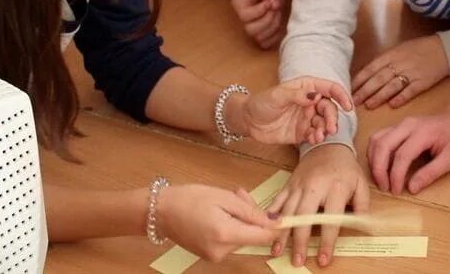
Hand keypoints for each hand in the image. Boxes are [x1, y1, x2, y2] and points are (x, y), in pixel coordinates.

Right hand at [156, 184, 278, 262]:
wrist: (160, 211)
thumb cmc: (190, 198)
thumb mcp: (224, 198)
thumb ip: (251, 212)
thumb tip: (275, 222)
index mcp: (227, 235)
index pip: (263, 237)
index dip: (278, 227)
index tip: (289, 216)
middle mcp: (222, 251)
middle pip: (253, 234)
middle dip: (252, 214)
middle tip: (239, 194)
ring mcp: (215, 256)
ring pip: (242, 235)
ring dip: (241, 217)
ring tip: (226, 200)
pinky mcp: (211, 255)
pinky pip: (231, 238)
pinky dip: (231, 224)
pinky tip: (219, 211)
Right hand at [231, 0, 285, 48]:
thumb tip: (273, 5)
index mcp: (238, 4)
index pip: (245, 16)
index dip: (261, 10)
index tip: (271, 1)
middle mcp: (241, 20)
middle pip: (251, 30)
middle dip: (268, 20)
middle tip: (276, 8)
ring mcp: (250, 29)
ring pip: (259, 38)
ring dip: (273, 27)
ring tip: (278, 14)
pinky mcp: (260, 35)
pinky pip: (266, 44)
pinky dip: (275, 36)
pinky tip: (279, 24)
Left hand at [242, 77, 353, 144]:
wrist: (248, 121)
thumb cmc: (261, 103)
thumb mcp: (277, 95)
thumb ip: (297, 95)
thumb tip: (316, 95)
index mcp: (307, 87)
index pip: (329, 88)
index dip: (341, 95)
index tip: (348, 105)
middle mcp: (310, 101)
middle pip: (329, 108)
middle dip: (332, 118)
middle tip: (331, 128)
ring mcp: (307, 117)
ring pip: (324, 122)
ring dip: (325, 129)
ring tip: (320, 136)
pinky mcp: (302, 132)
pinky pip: (315, 134)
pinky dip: (317, 137)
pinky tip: (313, 140)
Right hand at [267, 145, 369, 267]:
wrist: (329, 145)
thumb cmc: (346, 168)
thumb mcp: (361, 183)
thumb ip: (362, 206)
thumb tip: (362, 227)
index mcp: (337, 188)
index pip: (331, 220)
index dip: (327, 242)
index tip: (323, 259)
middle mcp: (316, 186)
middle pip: (304, 218)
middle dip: (299, 241)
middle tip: (297, 261)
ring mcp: (299, 185)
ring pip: (288, 211)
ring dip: (281, 233)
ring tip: (276, 251)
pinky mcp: (289, 183)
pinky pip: (278, 200)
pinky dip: (271, 215)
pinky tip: (266, 228)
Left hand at [351, 36, 448, 109]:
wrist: (443, 49)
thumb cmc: (418, 49)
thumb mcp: (399, 49)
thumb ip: (384, 61)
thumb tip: (367, 75)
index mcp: (391, 55)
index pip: (371, 68)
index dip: (359, 80)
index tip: (349, 89)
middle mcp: (399, 64)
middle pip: (379, 78)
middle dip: (365, 91)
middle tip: (354, 101)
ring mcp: (411, 73)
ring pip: (392, 86)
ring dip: (379, 96)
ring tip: (369, 105)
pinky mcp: (423, 82)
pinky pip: (410, 91)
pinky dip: (401, 98)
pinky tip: (392, 105)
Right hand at [367, 110, 449, 194]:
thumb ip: (430, 173)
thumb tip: (412, 188)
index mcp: (423, 133)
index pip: (402, 155)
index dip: (396, 175)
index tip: (396, 191)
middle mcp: (407, 125)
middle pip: (383, 145)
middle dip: (379, 169)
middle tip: (383, 187)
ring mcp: (400, 124)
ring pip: (376, 140)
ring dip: (373, 160)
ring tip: (380, 178)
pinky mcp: (396, 127)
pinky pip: (378, 138)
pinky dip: (375, 153)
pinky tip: (380, 166)